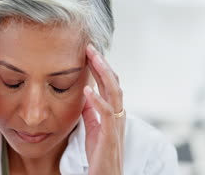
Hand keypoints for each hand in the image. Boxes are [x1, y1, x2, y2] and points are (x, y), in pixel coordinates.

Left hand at [82, 44, 124, 174]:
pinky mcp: (111, 137)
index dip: (101, 68)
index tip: (89, 52)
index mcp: (114, 113)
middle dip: (103, 64)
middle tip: (90, 47)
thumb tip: (86, 95)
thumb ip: (92, 112)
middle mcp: (118, 116)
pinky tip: (87, 90)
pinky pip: (107, 115)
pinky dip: (97, 101)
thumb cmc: (100, 156)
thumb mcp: (94, 129)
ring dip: (103, 74)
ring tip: (92, 59)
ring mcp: (116, 126)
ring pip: (115, 93)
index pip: (109, 85)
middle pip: (114, 83)